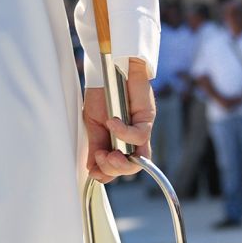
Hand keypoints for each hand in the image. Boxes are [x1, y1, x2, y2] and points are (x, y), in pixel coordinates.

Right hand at [83, 57, 155, 182]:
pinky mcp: (148, 118)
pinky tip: (113, 123)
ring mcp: (141, 130)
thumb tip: (93, 169)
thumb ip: (96, 146)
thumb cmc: (102, 93)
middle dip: (114, 170)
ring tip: (108, 153)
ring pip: (140, 159)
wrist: (110, 68)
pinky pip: (140, 136)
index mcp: (117, 142)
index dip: (107, 175)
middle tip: (102, 159)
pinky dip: (124, 134)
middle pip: (131, 168)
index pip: (117, 168)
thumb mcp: (93, 124)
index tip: (94, 171)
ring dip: (121, 162)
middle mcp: (132, 140)